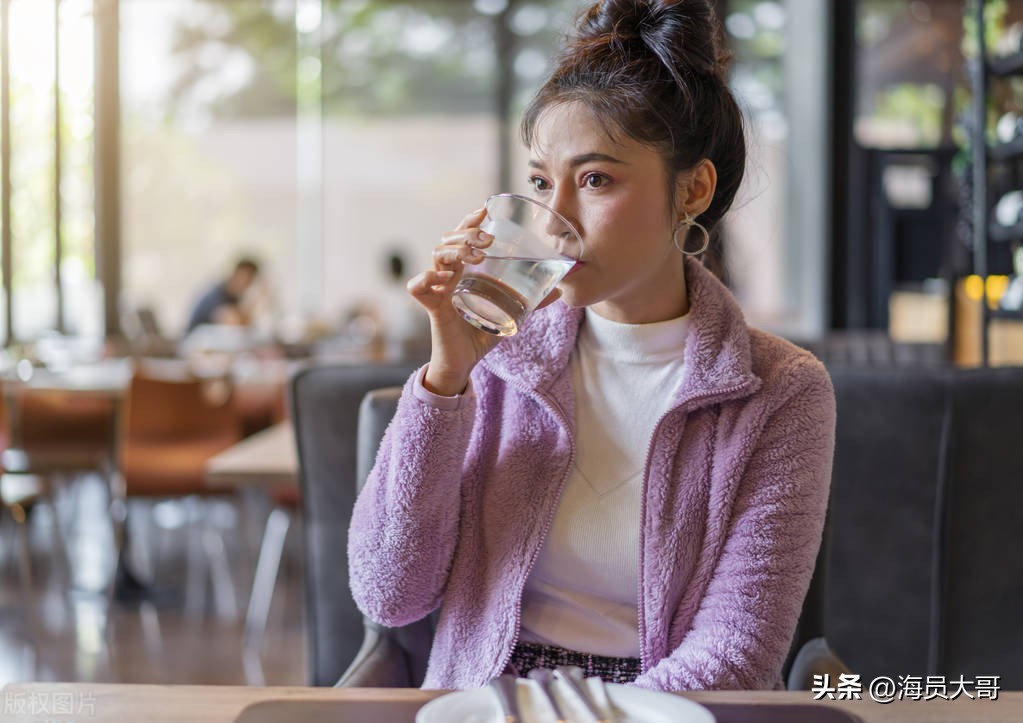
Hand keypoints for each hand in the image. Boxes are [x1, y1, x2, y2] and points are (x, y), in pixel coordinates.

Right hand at [407, 207, 560, 395]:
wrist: (464, 362)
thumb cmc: (481, 335)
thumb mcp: (511, 313)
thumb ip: (532, 301)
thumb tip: (559, 290)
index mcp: (465, 271)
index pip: (462, 237)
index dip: (470, 220)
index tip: (484, 209)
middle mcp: (449, 275)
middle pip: (448, 240)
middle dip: (467, 233)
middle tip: (488, 239)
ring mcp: (438, 289)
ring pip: (436, 255)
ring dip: (455, 250)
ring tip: (475, 256)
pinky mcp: (432, 307)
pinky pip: (418, 286)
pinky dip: (426, 277)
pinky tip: (442, 278)